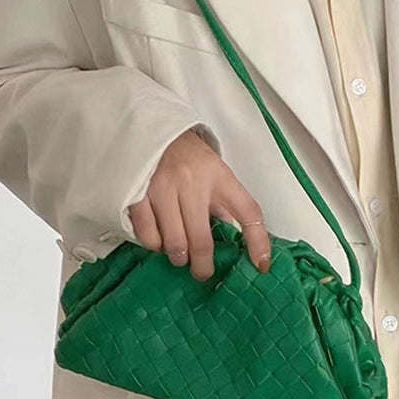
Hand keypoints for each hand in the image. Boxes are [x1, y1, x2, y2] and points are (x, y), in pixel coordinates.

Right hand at [128, 128, 270, 280]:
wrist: (152, 127)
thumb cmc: (187, 156)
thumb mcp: (214, 173)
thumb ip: (222, 205)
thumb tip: (230, 241)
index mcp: (219, 176)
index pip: (248, 212)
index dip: (258, 242)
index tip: (261, 264)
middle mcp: (193, 182)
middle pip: (202, 240)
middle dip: (203, 266)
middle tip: (203, 271)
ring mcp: (163, 188)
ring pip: (174, 243)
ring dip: (178, 257)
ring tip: (180, 253)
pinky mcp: (137, 194)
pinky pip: (148, 235)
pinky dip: (155, 245)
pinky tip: (159, 239)